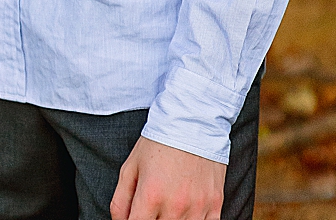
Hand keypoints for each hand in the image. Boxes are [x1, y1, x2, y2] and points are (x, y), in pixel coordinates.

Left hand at [110, 135, 224, 219]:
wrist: (192, 124)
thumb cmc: (157, 145)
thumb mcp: (130, 168)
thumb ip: (120, 201)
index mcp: (151, 195)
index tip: (135, 217)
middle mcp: (175, 205)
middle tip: (151, 208)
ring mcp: (198, 208)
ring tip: (166, 208)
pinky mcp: (215, 206)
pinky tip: (185, 212)